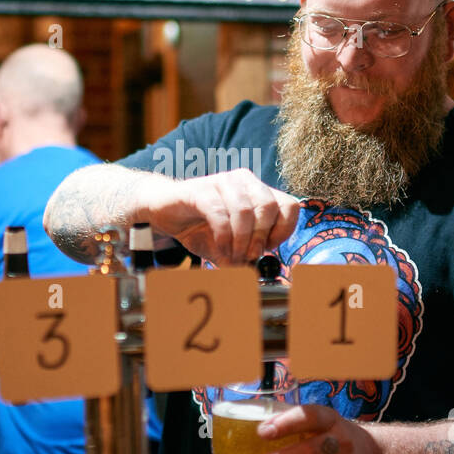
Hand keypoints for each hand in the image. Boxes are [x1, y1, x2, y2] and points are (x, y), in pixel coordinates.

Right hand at [140, 168, 299, 264]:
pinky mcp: (202, 189)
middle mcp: (245, 181)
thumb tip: (260, 272)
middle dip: (259, 238)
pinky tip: (219, 247)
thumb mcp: (229, 245)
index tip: (269, 249)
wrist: (164, 211)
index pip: (290, 206)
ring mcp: (223, 182)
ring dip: (240, 240)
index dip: (284, 231)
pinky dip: (223, 236)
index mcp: (258, 192)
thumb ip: (246, 255)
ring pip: (245, 211)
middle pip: (269, 208)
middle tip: (248, 256)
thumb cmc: (200, 226)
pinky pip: (220, 213)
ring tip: (231, 254)